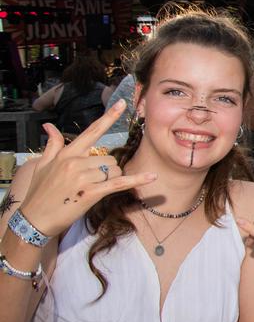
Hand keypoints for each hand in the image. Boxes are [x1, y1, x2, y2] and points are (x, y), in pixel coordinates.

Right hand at [17, 101, 156, 236]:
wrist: (34, 218)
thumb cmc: (39, 192)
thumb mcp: (42, 165)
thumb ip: (52, 145)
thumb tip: (49, 126)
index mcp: (67, 154)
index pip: (92, 131)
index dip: (109, 117)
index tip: (123, 103)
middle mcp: (75, 162)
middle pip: (109, 158)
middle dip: (107, 170)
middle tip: (91, 183)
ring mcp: (83, 177)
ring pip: (114, 171)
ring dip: (111, 180)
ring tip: (91, 189)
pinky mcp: (90, 193)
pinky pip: (119, 184)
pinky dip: (136, 180)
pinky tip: (152, 176)